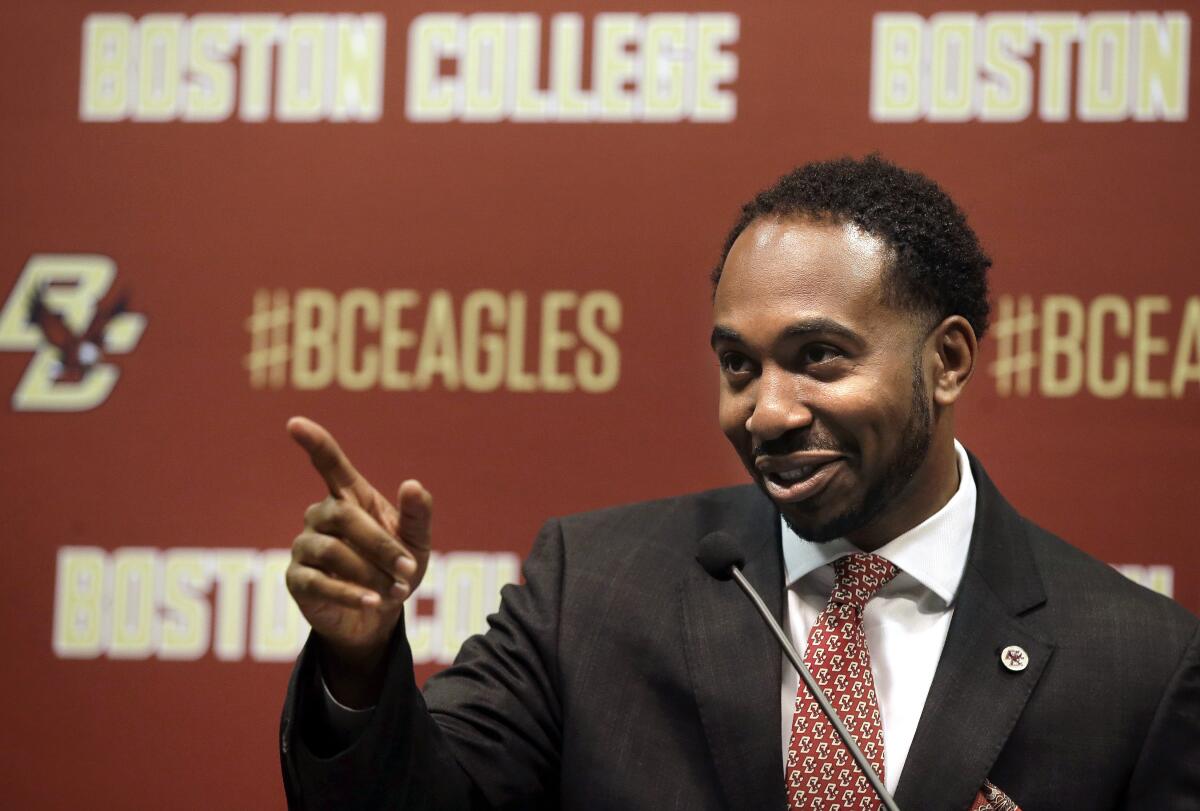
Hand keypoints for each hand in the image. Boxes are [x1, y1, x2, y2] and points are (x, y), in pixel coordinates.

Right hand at [285, 416, 432, 702]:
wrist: (377, 615)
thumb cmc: (396, 569)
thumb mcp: (417, 543)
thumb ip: (417, 515)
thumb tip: (412, 484)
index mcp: (350, 498)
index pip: (328, 463)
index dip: (314, 443)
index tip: (294, 423)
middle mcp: (321, 516)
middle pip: (344, 516)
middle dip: (380, 544)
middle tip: (408, 569)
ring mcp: (304, 546)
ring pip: (332, 551)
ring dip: (370, 573)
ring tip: (396, 591)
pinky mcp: (297, 579)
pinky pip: (319, 582)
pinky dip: (350, 593)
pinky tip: (373, 602)